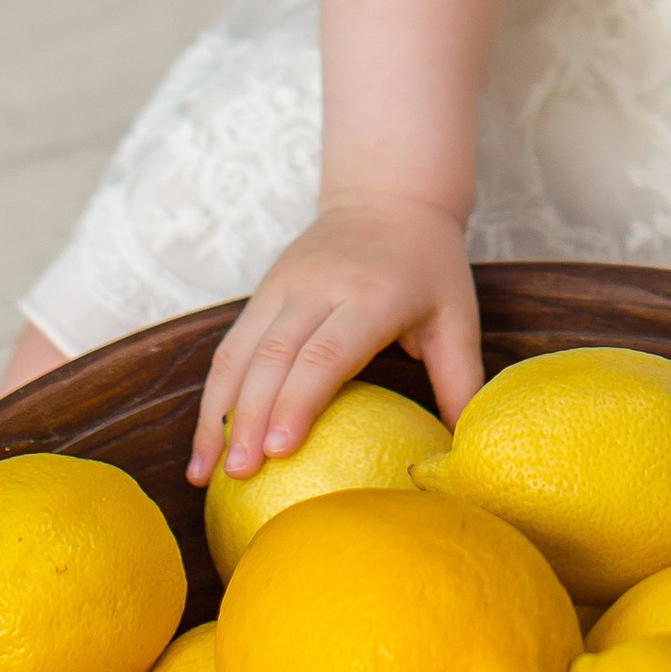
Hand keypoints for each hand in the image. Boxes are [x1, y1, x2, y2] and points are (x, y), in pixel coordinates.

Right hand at [188, 197, 481, 486]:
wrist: (386, 194)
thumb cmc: (429, 265)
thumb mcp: (457, 316)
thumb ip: (461, 382)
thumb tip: (463, 455)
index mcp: (371, 296)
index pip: (326, 353)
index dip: (299, 401)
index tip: (279, 451)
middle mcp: (318, 288)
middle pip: (274, 359)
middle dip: (251, 420)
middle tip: (239, 477)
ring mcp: (283, 286)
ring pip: (240, 353)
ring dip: (219, 414)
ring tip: (207, 473)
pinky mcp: (263, 290)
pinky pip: (233, 346)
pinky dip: (215, 394)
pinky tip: (208, 440)